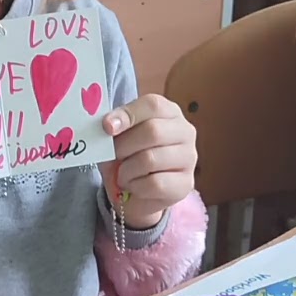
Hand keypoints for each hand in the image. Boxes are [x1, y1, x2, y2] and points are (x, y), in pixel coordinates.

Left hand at [99, 94, 196, 229]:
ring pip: (150, 159)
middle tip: (111, 155)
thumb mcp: (119, 136)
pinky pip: (155, 184)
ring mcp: (189, 158)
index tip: (106, 127)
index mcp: (169, 112)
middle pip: (152, 131)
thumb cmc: (129, 155)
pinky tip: (133, 186)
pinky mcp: (185, 184)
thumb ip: (114, 126)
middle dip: (124, 145)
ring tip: (122, 174)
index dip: (128, 114)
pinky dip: (136, 186)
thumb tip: (108, 124)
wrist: (137, 191)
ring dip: (126, 170)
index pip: (153, 105)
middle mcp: (184, 132)